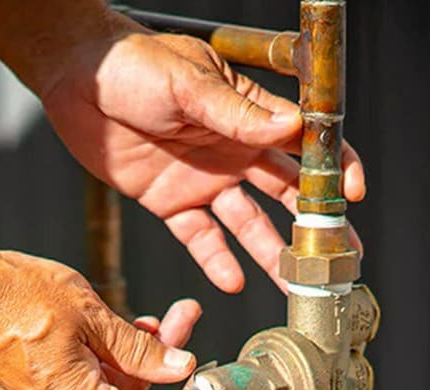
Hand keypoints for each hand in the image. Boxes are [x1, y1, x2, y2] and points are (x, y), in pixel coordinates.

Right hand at [0, 245, 240, 389]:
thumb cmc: (18, 296)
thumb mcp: (91, 315)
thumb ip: (140, 349)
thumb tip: (181, 370)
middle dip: (172, 372)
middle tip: (190, 325)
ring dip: (145, 359)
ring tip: (168, 316)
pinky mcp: (42, 387)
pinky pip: (93, 383)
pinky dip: (117, 360)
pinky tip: (134, 327)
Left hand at [40, 23, 366, 292]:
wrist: (77, 81)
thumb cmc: (133, 64)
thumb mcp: (188, 82)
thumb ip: (235, 113)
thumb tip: (288, 127)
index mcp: (248, 112)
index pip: (304, 141)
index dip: (334, 167)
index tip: (352, 194)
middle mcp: (233, 150)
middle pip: (286, 191)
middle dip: (315, 224)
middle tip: (338, 257)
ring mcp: (204, 179)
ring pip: (248, 223)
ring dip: (271, 253)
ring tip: (293, 284)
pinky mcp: (171, 202)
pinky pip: (200, 238)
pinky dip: (216, 260)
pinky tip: (232, 282)